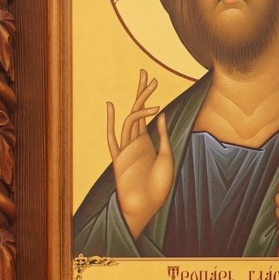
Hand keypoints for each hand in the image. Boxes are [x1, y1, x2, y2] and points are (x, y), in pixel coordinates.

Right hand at [106, 69, 174, 237]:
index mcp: (146, 143)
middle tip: (145, 72)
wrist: (146, 207)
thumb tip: (161, 114)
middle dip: (141, 91)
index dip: (148, 97)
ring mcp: (126, 149)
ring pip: (130, 119)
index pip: (146, 115)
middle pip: (137, 111)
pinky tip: (111, 106)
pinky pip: (113, 137)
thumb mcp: (167, 157)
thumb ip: (162, 136)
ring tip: (150, 86)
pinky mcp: (119, 157)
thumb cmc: (158, 187)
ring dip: (140, 102)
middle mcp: (135, 142)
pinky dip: (111, 122)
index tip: (153, 80)